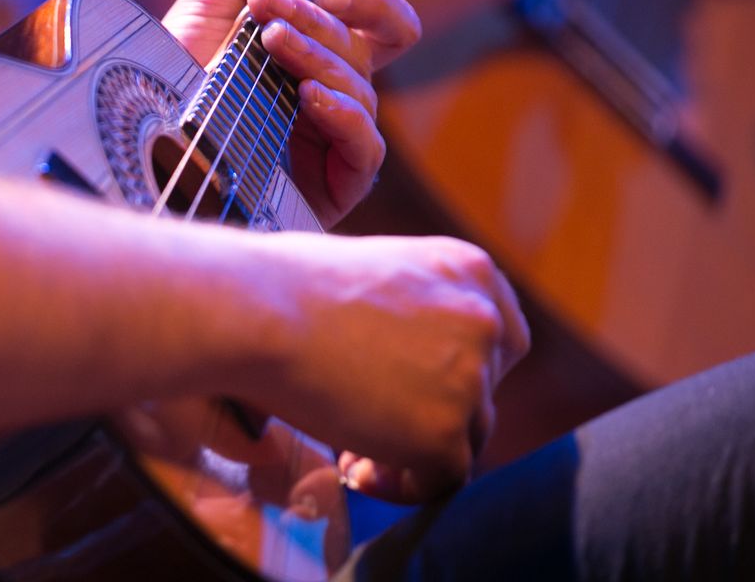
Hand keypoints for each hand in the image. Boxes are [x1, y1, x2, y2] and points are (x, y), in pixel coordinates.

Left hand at [162, 0, 420, 225]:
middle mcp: (330, 96)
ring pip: (363, 89)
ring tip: (268, 44)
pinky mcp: (331, 185)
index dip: (368, 0)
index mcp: (315, 56)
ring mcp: (331, 141)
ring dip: (318, 57)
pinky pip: (366, 146)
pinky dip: (345, 114)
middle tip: (267, 8)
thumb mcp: (210, 1)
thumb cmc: (169, 73)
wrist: (138, 138)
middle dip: (318, 21)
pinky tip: (309, 97)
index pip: (382, 25)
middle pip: (366, 49)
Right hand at [254, 232, 529, 503]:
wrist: (255, 314)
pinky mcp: (444, 432)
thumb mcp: (371, 270)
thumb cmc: (283, 285)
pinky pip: (441, 479)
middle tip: (372, 422)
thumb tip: (403, 353)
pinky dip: (403, 484)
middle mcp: (483, 320)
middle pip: (483, 390)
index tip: (413, 389)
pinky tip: (356, 469)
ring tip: (351, 446)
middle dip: (432, 412)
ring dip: (413, 448)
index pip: (499, 337)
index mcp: (467, 269)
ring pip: (464, 436)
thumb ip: (409, 305)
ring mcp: (469, 378)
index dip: (456, 372)